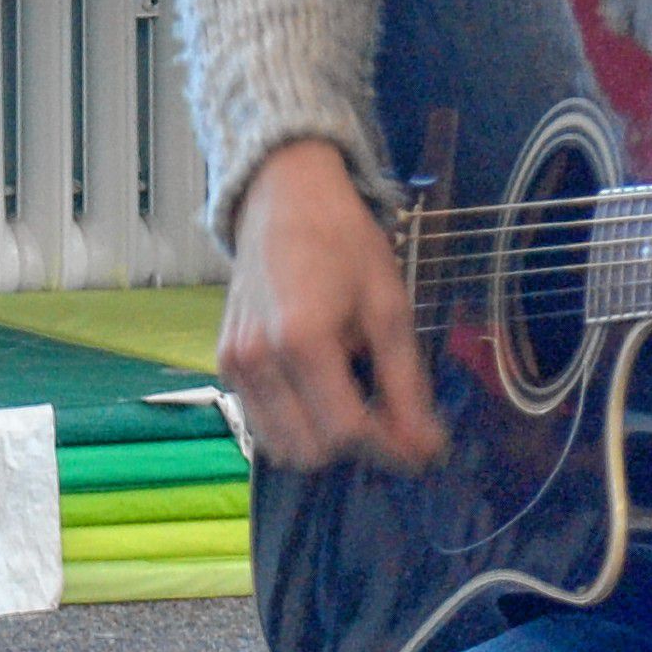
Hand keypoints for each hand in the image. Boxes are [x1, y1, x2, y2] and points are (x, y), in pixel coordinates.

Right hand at [218, 139, 447, 475]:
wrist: (286, 200)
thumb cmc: (344, 243)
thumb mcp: (389, 307)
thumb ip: (406, 383)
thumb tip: (426, 447)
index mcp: (301, 339)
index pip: (344, 430)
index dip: (389, 446)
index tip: (422, 442)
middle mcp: (256, 360)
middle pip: (311, 451)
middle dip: (358, 445)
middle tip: (391, 416)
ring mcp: (233, 365)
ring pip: (283, 447)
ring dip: (325, 439)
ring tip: (357, 397)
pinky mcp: (225, 365)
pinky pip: (262, 424)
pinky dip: (297, 424)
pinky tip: (324, 388)